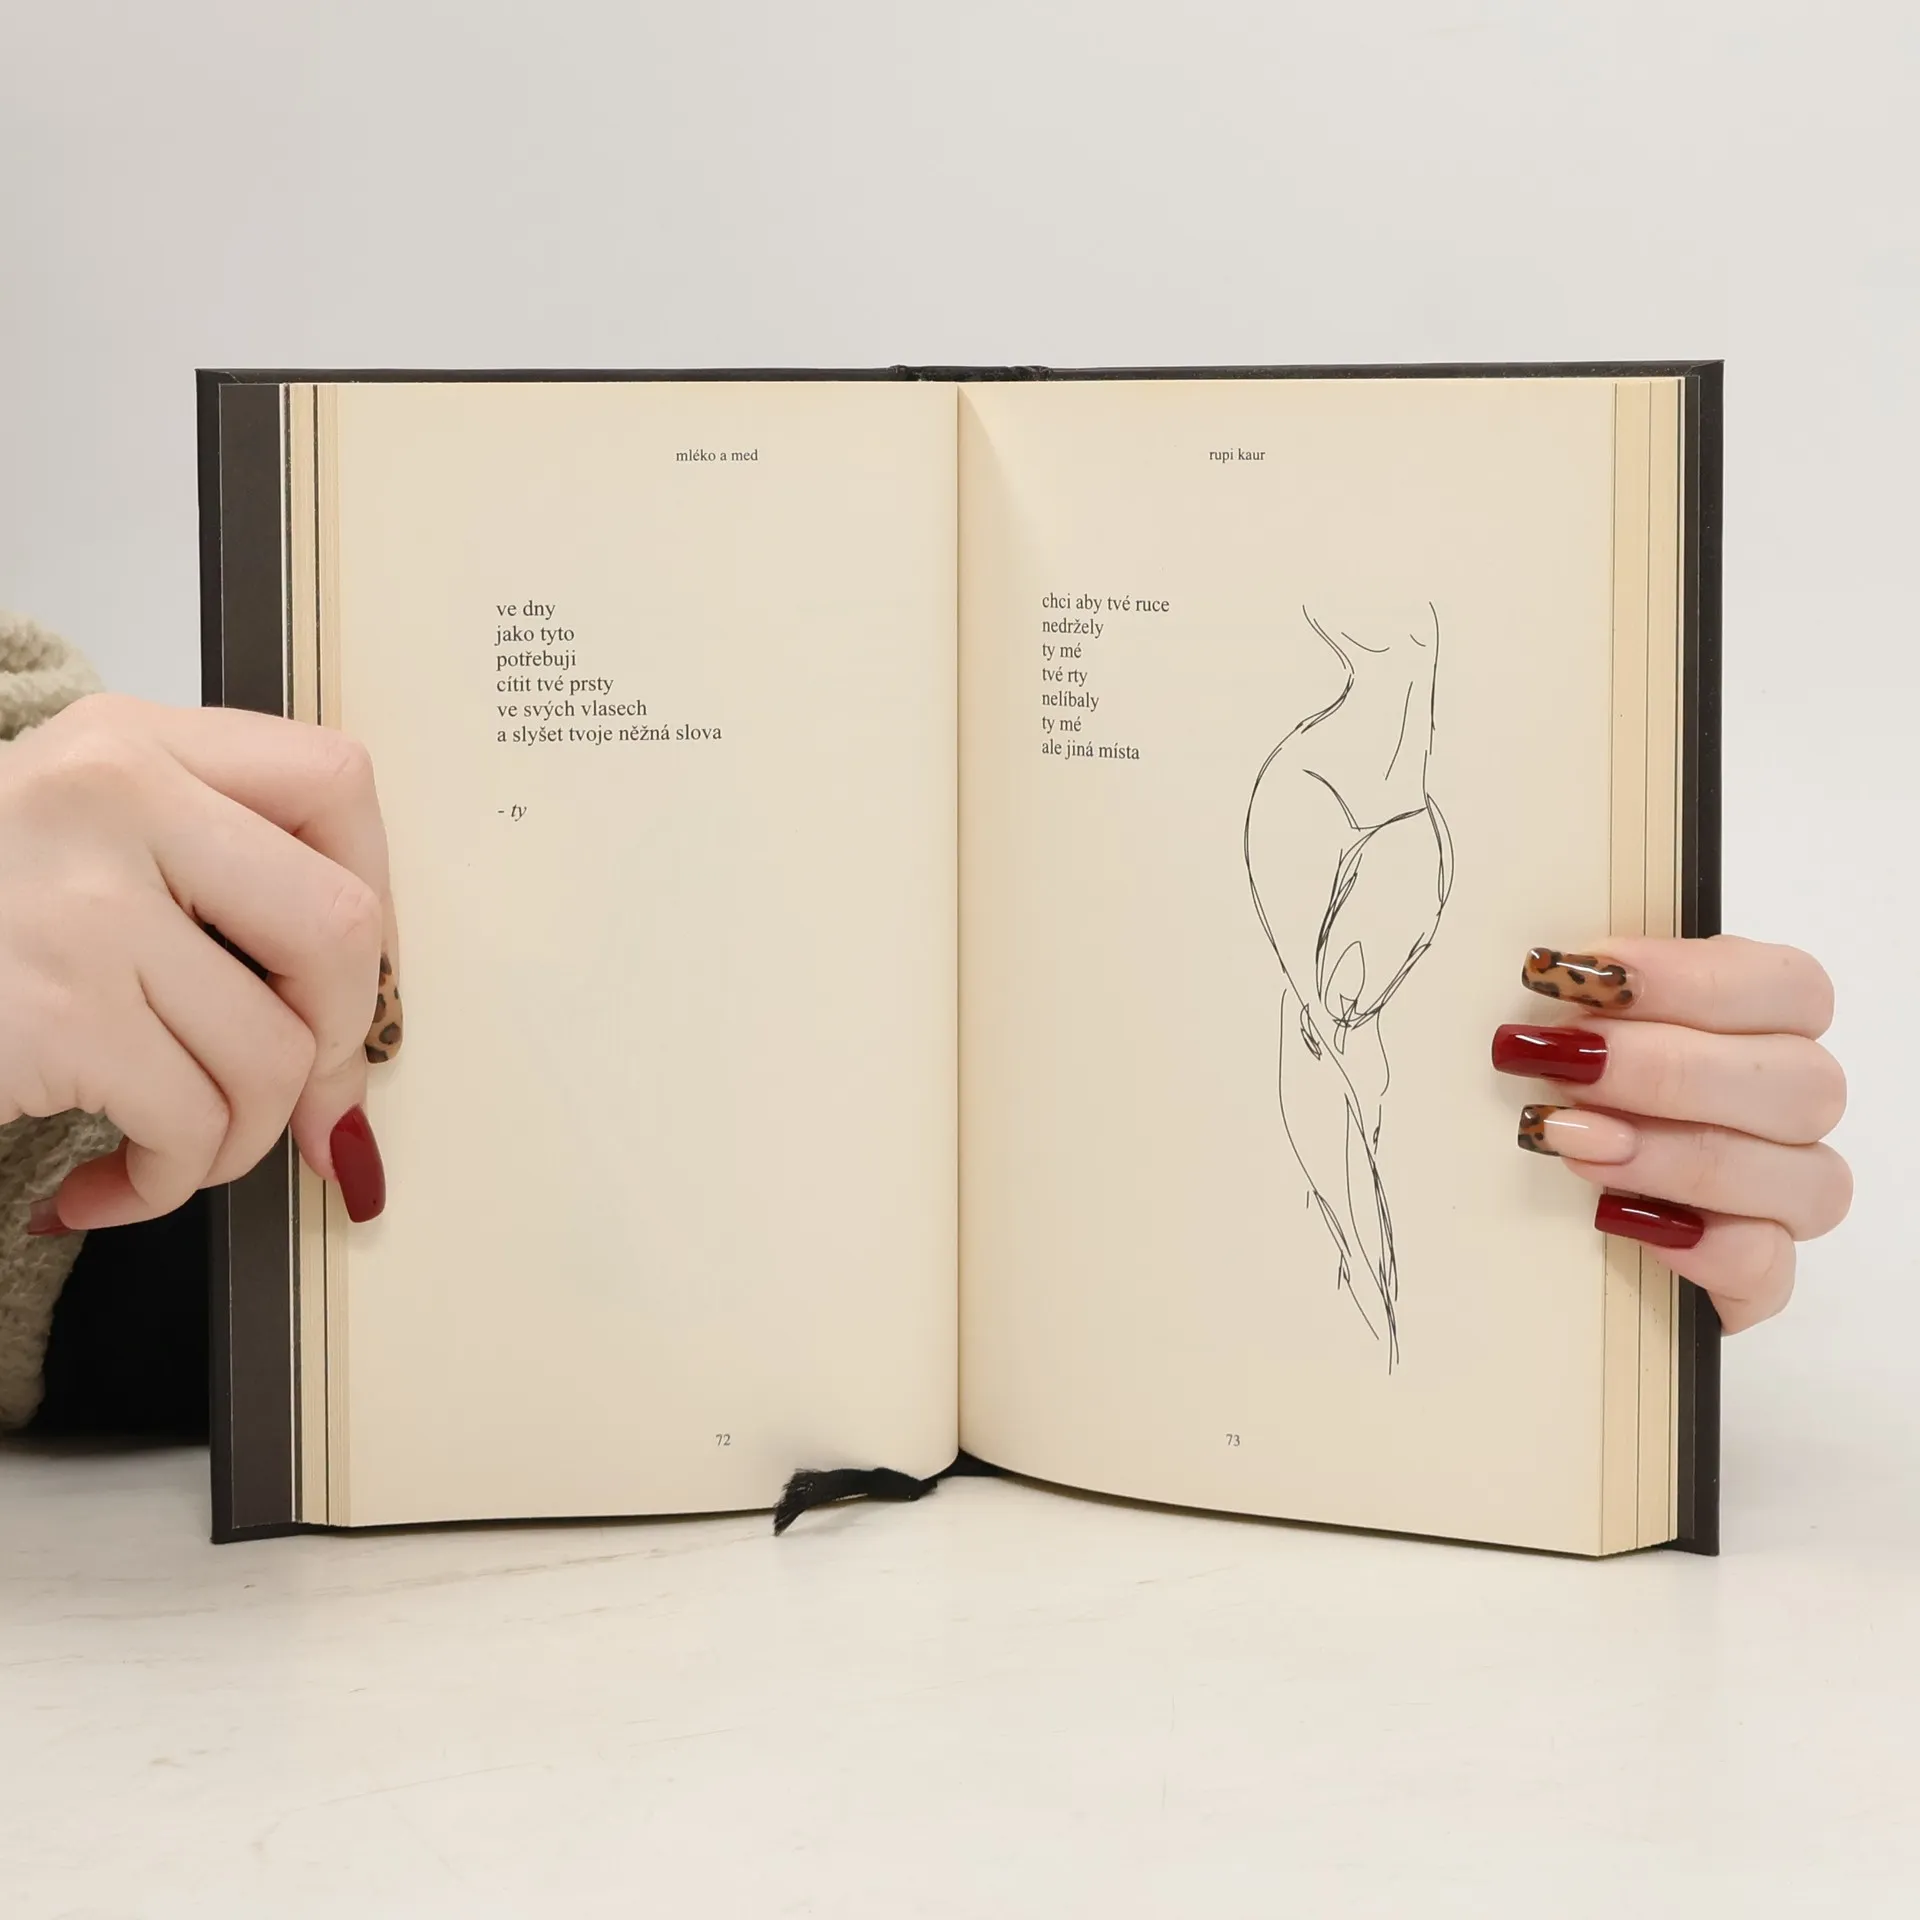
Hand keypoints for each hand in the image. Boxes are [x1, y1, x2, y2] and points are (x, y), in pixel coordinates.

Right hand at [0, 693, 399, 1230]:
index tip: (345, 979)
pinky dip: (166, 1184)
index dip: (375, 899)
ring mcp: (78, 904)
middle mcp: (110, 798)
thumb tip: (348, 1083)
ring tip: (170, 1149)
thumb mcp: (71, 857)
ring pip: (276, 1051)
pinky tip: (106, 1186)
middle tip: (284, 1094)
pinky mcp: (52, 1011)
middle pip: (341, 926)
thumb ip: (215, 906)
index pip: (335, 783)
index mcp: (129, 743)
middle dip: (335, 1040)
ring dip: (238, 1138)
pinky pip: (192, 1125)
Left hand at [1495, 936, 1847, 1331]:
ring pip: (1805, 1181)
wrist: (1534, 1194)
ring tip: (1571, 1139)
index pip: (1791, 987)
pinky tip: (1620, 1222)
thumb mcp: (1572, 1018)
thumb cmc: (1565, 1075)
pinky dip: (1702, 1251)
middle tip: (1569, 1065)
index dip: (1691, 979)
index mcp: (1769, 1022)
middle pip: (1804, 1085)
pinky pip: (1769, 1272)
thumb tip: (1554, 969)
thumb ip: (1587, 990)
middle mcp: (1795, 1106)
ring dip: (1679, 1158)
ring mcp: (1787, 1193)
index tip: (1586, 976)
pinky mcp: (1756, 1271)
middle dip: (1673, 1073)